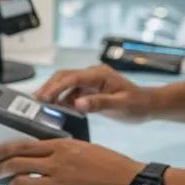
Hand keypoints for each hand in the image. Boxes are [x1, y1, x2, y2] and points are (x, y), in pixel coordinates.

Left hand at [0, 138, 141, 184]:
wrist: (130, 183)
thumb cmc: (111, 165)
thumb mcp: (85, 148)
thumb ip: (64, 150)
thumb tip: (45, 154)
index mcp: (62, 145)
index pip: (25, 146)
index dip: (5, 150)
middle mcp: (57, 162)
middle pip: (17, 163)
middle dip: (0, 168)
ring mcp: (59, 182)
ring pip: (22, 182)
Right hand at [35, 66, 156, 121]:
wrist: (149, 105)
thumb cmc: (138, 104)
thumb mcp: (120, 106)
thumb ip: (98, 104)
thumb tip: (77, 104)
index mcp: (99, 74)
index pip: (72, 78)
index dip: (55, 87)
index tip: (43, 97)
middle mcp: (93, 75)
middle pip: (64, 77)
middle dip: (49, 87)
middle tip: (36, 101)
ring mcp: (91, 81)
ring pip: (66, 84)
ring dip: (54, 93)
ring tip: (42, 106)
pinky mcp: (90, 90)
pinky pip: (72, 92)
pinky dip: (62, 99)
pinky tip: (57, 109)